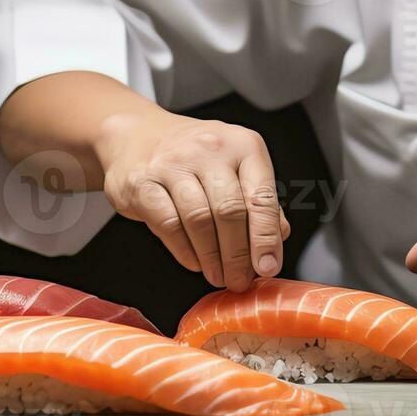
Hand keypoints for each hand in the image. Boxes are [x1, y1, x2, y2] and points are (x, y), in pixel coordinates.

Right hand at [96, 111, 289, 290]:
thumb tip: (279, 236)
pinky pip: (168, 224)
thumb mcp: (235, 166)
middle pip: (230, 211)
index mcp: (243, 144)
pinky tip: (194, 262)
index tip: (268, 267)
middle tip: (239, 281)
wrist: (136, 135)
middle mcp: (210, 148)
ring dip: (212, 257)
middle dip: (238, 255)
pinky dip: (185, 250)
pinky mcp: (142, 182)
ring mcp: (173, 163)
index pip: (261, 197)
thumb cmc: (195, 157)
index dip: (265, 238)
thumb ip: (258, 200)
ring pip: (199, 219)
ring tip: (218, 276)